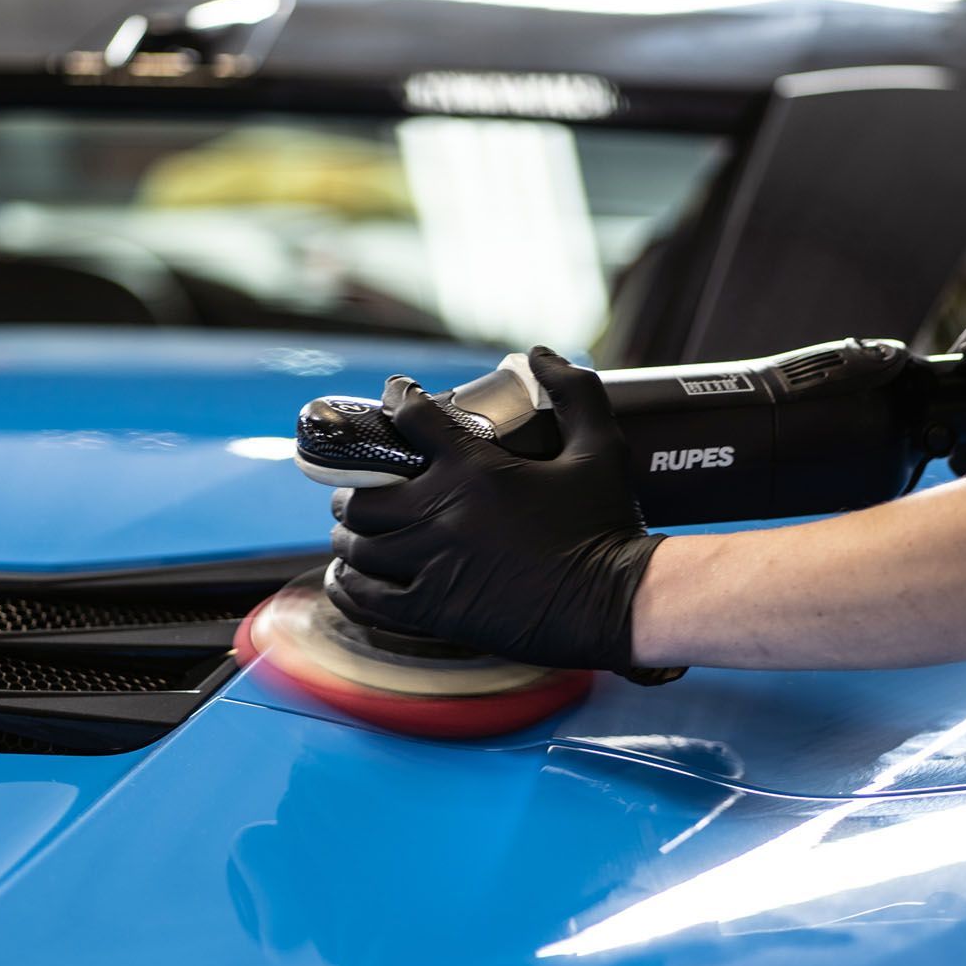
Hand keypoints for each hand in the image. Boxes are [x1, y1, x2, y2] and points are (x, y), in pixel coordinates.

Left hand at [328, 346, 673, 676]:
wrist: (618, 603)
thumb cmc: (609, 526)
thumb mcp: (602, 448)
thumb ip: (575, 392)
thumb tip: (542, 354)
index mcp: (475, 470)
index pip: (411, 418)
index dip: (397, 398)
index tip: (395, 396)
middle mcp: (442, 515)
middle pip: (362, 492)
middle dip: (357, 484)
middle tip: (367, 484)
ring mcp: (433, 566)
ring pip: (358, 545)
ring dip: (352, 534)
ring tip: (360, 531)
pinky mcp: (434, 610)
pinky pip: (365, 597)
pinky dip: (348, 585)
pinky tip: (347, 577)